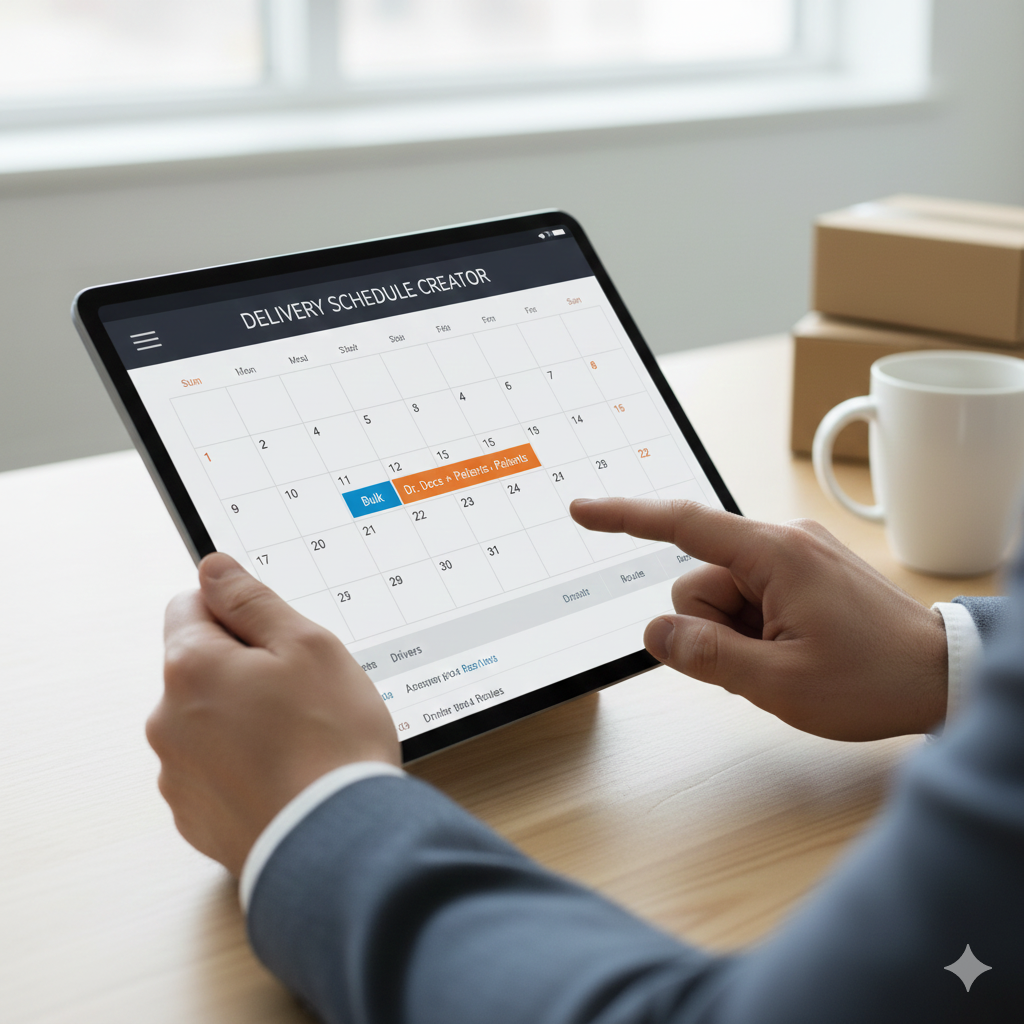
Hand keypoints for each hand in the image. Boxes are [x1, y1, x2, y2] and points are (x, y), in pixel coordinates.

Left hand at [147, 553, 398, 875]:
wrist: (337, 841)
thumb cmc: (330, 739)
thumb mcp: (307, 644)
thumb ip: (251, 600)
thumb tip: (213, 569)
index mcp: (190, 667)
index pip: (190, 604)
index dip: (239, 611)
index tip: (275, 636)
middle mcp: (168, 719)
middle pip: (199, 666)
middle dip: (242, 668)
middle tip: (301, 690)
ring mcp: (177, 774)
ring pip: (208, 720)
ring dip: (242, 719)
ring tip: (299, 738)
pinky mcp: (194, 817)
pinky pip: (214, 770)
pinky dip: (243, 766)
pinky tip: (287, 774)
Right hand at [570, 498, 947, 740]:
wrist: (940, 676)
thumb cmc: (874, 679)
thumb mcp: (780, 684)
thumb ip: (706, 657)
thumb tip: (654, 632)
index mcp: (775, 555)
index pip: (683, 525)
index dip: (625, 517)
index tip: (583, 512)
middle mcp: (782, 543)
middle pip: (697, 581)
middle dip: (710, 629)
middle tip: (759, 663)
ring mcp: (794, 557)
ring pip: (720, 595)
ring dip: (733, 636)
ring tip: (781, 661)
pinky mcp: (802, 573)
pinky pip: (748, 597)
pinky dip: (751, 629)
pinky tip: (788, 652)